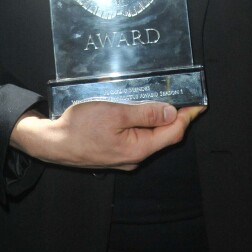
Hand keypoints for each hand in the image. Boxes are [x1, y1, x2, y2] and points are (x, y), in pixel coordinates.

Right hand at [10, 101, 204, 171]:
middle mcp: (135, 156)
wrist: (52, 143)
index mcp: (138, 148)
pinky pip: (136, 137)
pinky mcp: (115, 152)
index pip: (173, 133)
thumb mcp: (115, 113)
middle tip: (183, 95)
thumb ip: (144, 114)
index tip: (200, 103)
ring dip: (158, 118)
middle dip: (175, 116)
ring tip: (163, 98)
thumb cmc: (80, 127)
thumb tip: (171, 113)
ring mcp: (124, 156)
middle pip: (164, 135)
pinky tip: (140, 109)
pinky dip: (143, 123)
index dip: (188, 116)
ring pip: (150, 136)